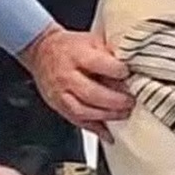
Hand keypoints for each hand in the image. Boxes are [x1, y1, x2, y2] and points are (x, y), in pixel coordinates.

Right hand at [19, 23, 133, 140]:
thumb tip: (133, 68)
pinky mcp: (59, 106)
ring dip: (107, 115)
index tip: (130, 74)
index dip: (117, 71)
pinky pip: (77, 121)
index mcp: (76, 54)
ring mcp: (60, 93)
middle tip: (131, 101)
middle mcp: (66, 75)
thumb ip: (110, 54)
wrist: (42, 51)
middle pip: (91, 92)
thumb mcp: (92, 41)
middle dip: (115, 100)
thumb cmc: (71, 47)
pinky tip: (109, 133)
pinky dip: (95, 129)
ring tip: (124, 113)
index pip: (98, 64)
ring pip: (83, 110)